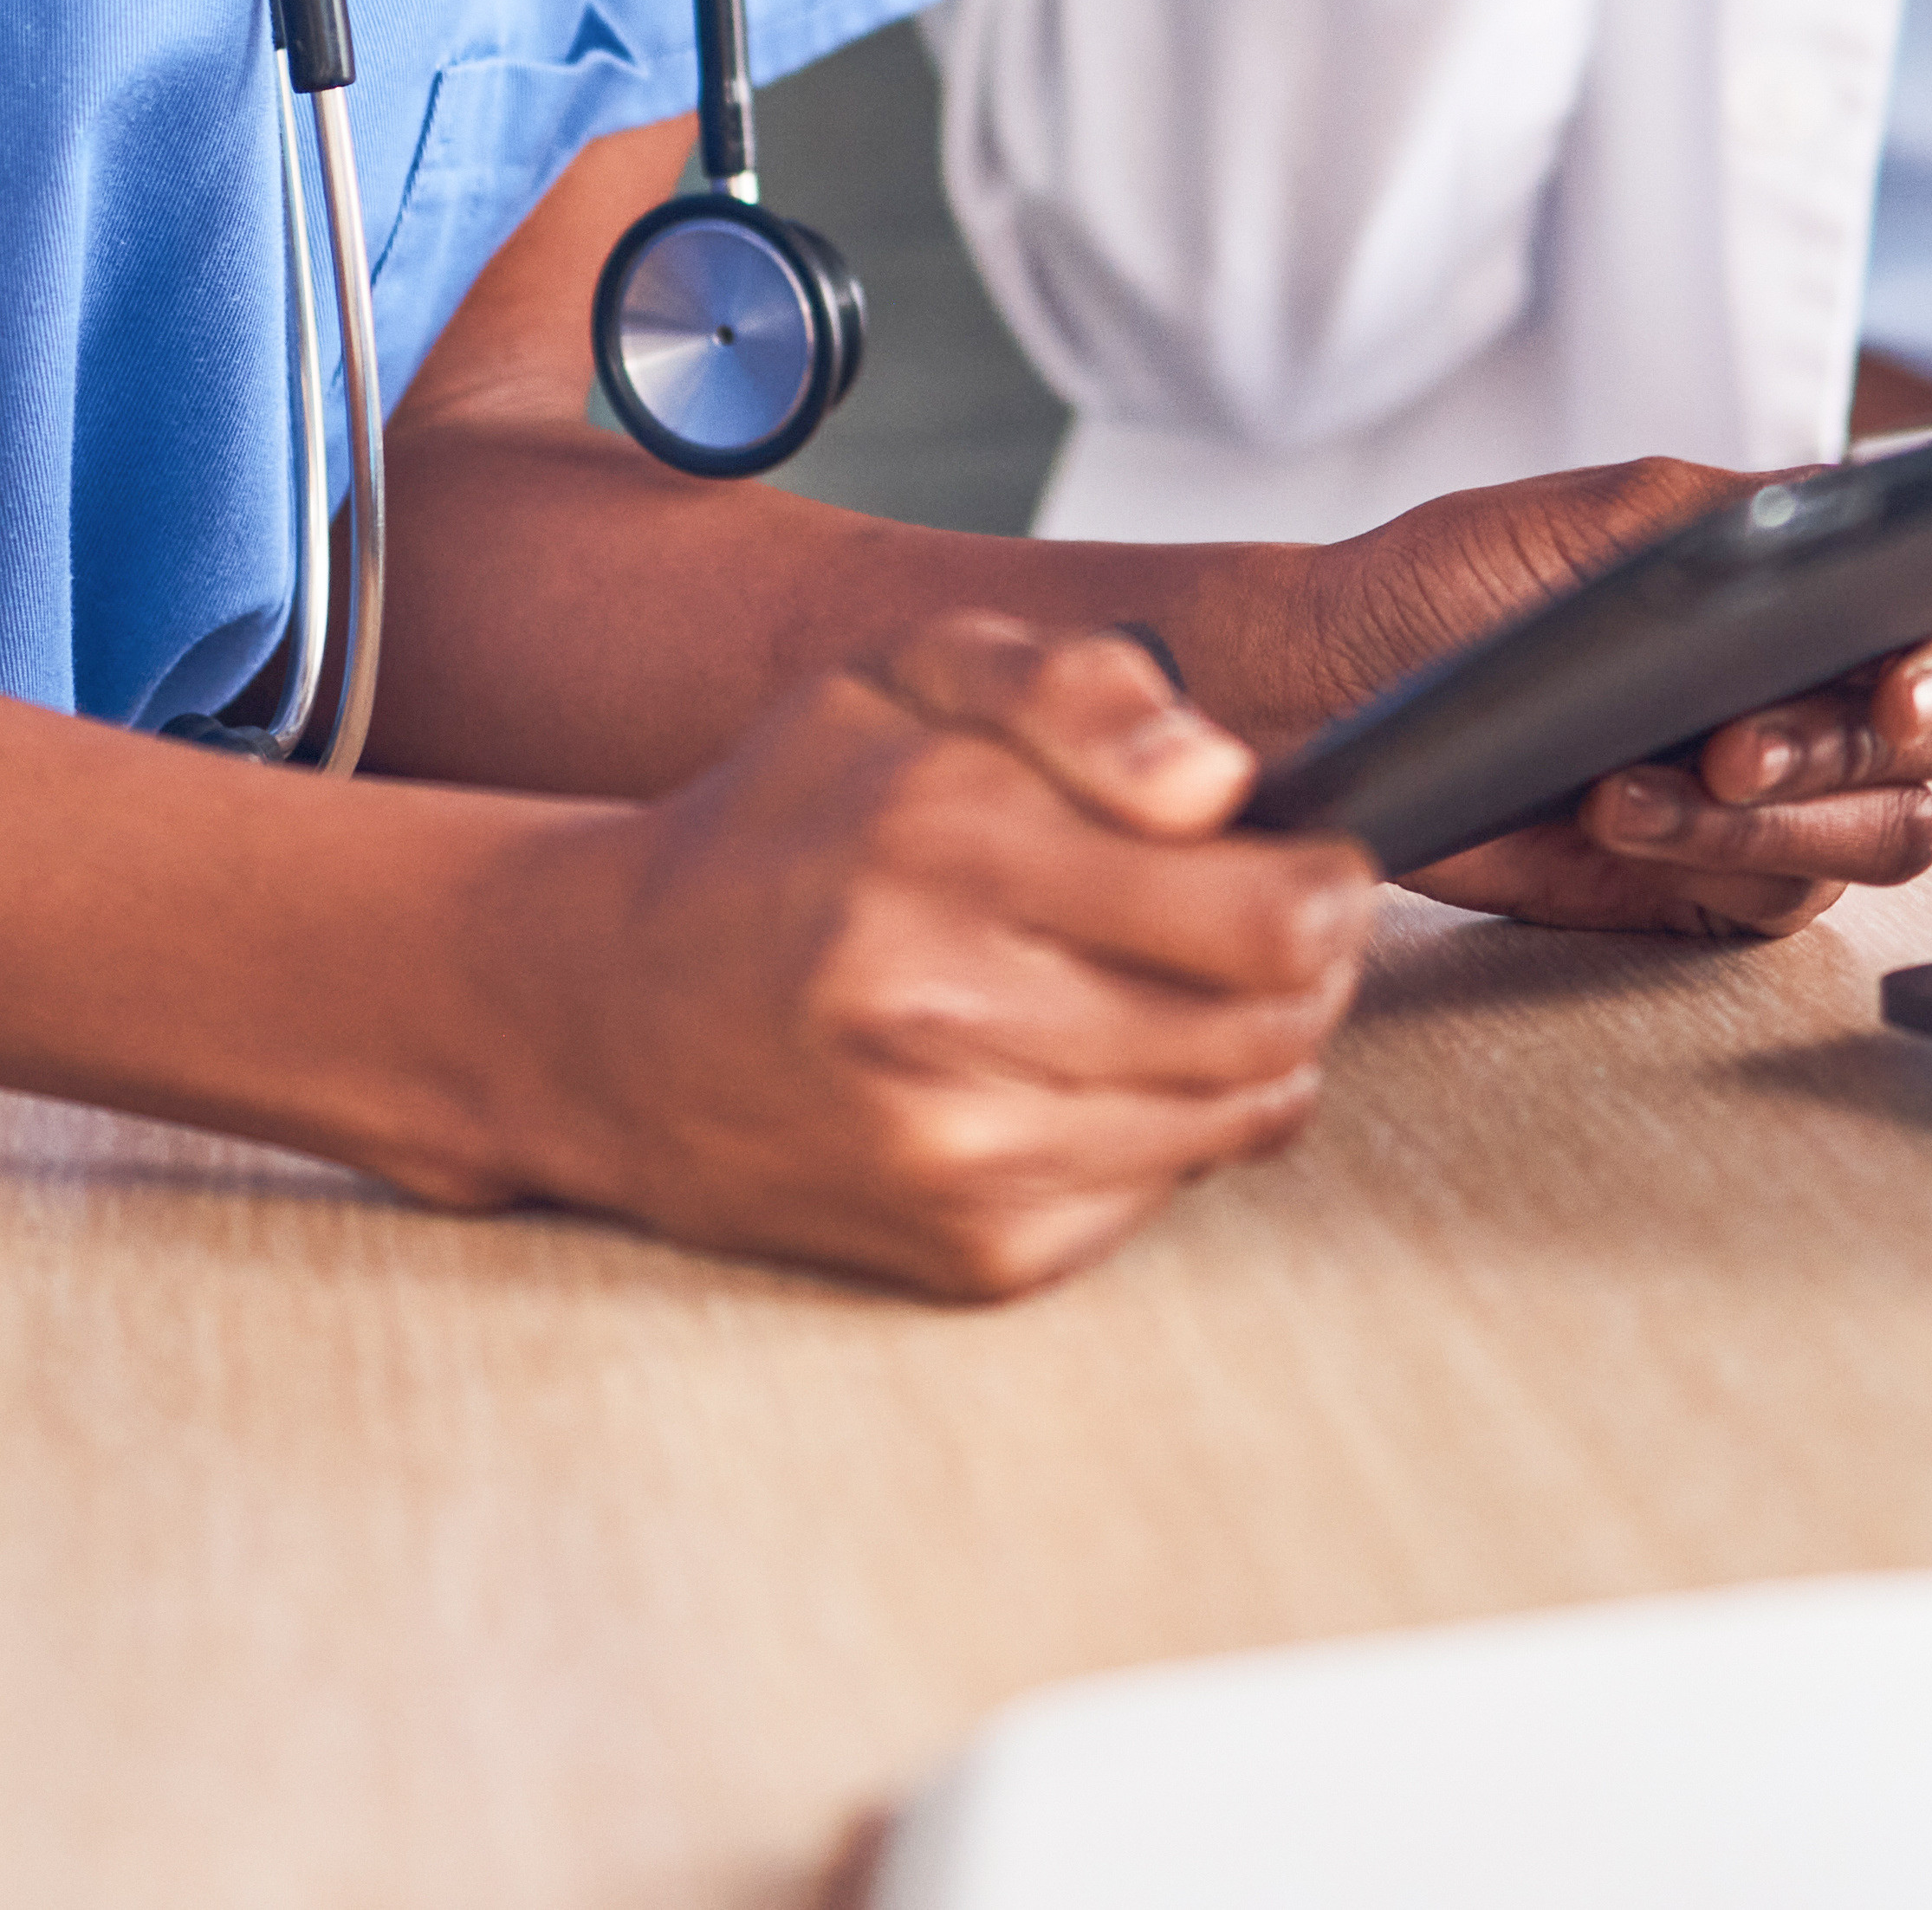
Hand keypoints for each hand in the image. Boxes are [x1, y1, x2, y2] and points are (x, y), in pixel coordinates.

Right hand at [474, 615, 1369, 1301]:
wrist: (604, 1014)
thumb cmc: (781, 828)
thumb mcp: (908, 678)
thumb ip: (1083, 689)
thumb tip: (1222, 782)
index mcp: (942, 843)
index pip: (1265, 915)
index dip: (1326, 880)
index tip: (1304, 856)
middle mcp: (943, 1010)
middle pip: (1277, 1022)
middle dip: (1307, 964)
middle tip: (1254, 922)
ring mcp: (956, 1151)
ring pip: (1240, 1114)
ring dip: (1246, 1047)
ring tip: (1163, 986)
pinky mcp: (970, 1253)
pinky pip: (1163, 1191)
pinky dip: (1161, 1129)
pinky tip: (1082, 1067)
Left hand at [1249, 462, 1931, 941]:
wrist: (1345, 688)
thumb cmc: (1472, 582)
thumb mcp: (1615, 515)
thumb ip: (1755, 514)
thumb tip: (1864, 517)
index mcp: (1841, 582)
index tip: (1911, 687)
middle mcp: (1841, 689)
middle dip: (1865, 744)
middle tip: (1747, 744)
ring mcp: (1797, 798)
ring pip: (1887, 834)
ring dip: (1775, 814)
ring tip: (1654, 777)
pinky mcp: (1731, 886)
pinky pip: (1781, 895)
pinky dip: (1706, 857)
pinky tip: (1618, 812)